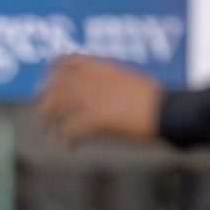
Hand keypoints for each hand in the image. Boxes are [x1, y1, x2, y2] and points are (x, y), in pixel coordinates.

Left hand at [37, 56, 162, 147]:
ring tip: (50, 135)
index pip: (69, 61)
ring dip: (49, 122)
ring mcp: (91, 100)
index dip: (54, 72)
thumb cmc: (155, 99)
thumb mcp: (131, 79)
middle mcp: (92, 81)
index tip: (48, 84)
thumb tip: (104, 86)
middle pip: (55, 86)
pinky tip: (68, 148)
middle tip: (43, 116)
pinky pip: (69, 131)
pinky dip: (65, 141)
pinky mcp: (94, 120)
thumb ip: (111, 79)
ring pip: (56, 108)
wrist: (166, 111)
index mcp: (102, 68)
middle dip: (45, 101)